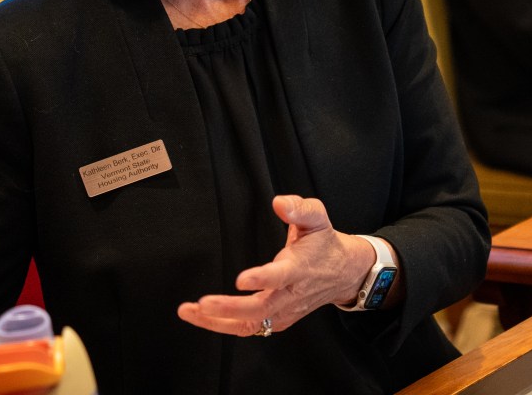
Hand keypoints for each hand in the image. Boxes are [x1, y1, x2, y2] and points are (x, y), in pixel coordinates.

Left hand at [177, 195, 379, 336]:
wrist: (342, 273)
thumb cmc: (324, 243)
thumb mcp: (318, 217)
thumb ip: (299, 208)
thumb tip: (279, 202)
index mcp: (299, 269)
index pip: (280, 277)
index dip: (261, 279)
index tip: (241, 279)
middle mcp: (290, 295)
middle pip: (260, 309)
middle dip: (229, 308)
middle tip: (202, 303)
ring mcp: (284, 311)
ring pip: (250, 324)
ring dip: (218, 322)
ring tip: (189, 311)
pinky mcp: (277, 320)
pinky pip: (248, 328)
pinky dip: (223, 326)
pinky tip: (201, 317)